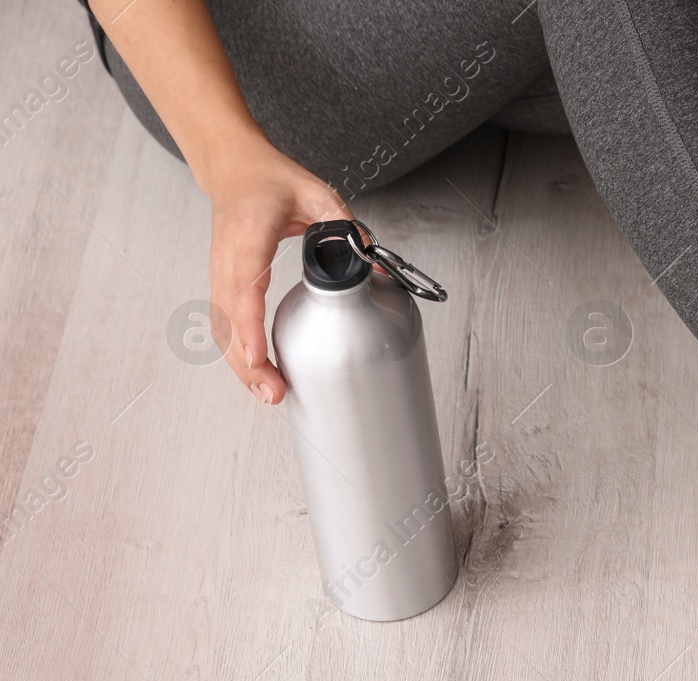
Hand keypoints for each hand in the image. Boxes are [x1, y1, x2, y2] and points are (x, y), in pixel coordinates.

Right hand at [201, 139, 350, 404]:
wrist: (233, 167)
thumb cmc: (269, 180)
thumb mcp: (317, 193)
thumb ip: (347, 227)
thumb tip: (374, 265)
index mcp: (249, 236)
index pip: (245, 286)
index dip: (249, 325)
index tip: (258, 358)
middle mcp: (228, 258)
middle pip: (229, 320)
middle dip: (248, 362)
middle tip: (274, 393)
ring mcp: (220, 272)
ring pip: (222, 327)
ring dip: (240, 365)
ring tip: (268, 394)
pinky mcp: (222, 283)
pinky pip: (224, 323)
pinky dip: (237, 352)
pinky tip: (256, 374)